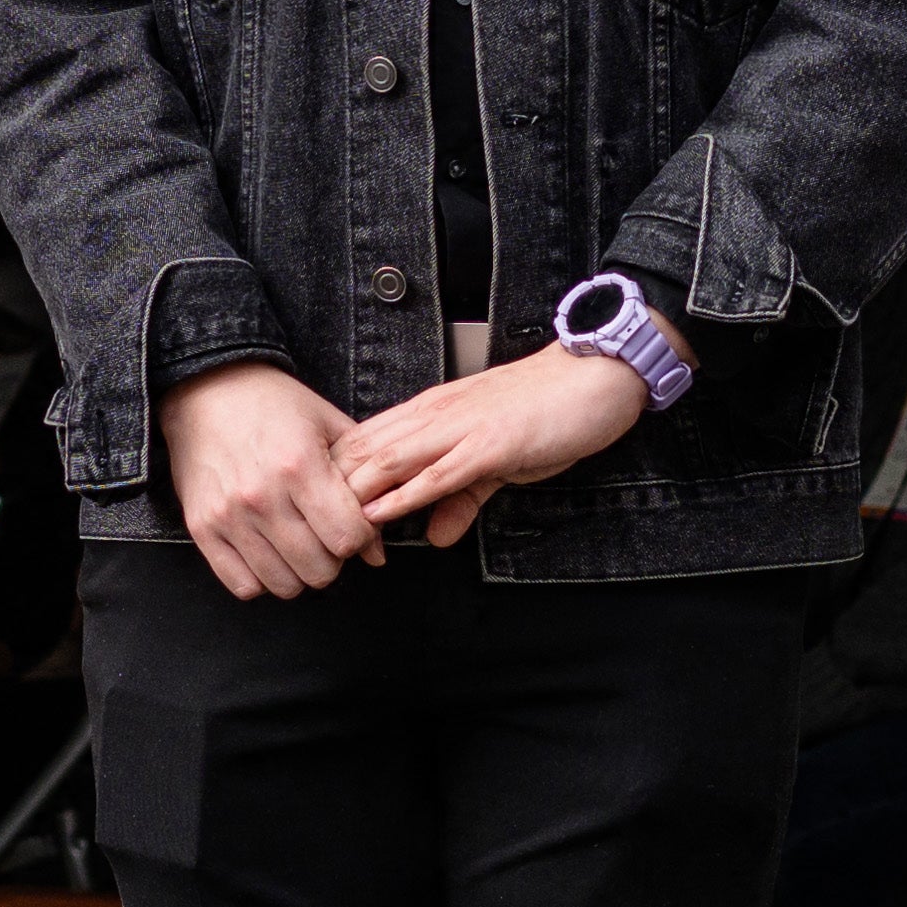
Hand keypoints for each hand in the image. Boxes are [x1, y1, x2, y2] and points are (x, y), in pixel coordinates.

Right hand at [163, 362, 375, 598]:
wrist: (206, 390)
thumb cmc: (274, 405)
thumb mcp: (328, 425)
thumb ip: (363, 482)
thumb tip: (377, 553)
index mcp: (300, 465)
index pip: (348, 538)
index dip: (360, 538)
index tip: (352, 525)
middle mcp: (262, 496)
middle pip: (319, 569)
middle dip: (332, 558)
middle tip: (323, 535)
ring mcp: (228, 516)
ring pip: (284, 584)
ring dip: (298, 571)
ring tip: (295, 543)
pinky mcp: (201, 528)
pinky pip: (243, 584)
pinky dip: (261, 578)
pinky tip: (266, 552)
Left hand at [338, 339, 657, 550]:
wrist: (596, 372)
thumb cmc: (549, 408)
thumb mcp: (496, 461)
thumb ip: (460, 497)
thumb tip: (433, 535)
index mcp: (431, 413)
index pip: (363, 444)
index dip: (334, 481)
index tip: (314, 515)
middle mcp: (435, 415)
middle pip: (361, 453)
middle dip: (331, 495)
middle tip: (310, 534)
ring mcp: (461, 427)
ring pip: (388, 461)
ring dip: (357, 500)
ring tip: (332, 534)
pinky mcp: (491, 443)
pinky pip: (437, 473)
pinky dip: (403, 497)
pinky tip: (381, 517)